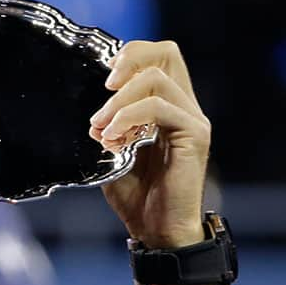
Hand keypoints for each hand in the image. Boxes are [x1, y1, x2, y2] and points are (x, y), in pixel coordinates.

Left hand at [89, 41, 209, 249]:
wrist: (158, 232)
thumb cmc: (140, 200)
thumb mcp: (113, 159)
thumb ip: (107, 133)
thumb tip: (91, 119)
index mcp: (167, 109)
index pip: (158, 59)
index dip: (130, 57)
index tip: (103, 82)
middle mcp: (184, 107)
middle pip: (167, 52)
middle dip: (130, 60)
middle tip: (104, 88)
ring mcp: (192, 119)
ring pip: (158, 78)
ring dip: (120, 101)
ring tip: (101, 128)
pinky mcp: (194, 134)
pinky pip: (159, 107)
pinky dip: (129, 117)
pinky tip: (113, 138)